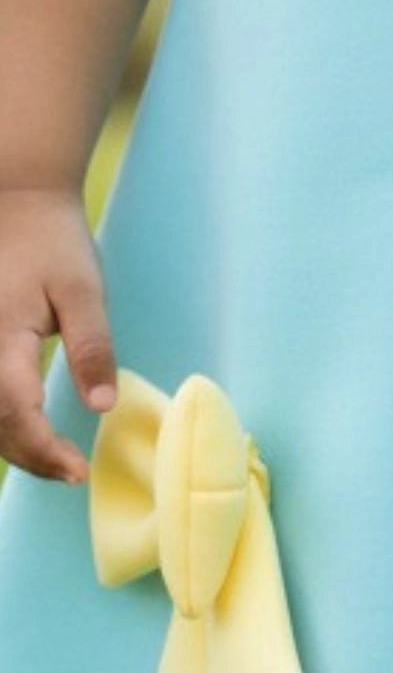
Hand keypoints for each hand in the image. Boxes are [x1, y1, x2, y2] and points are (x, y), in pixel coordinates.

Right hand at [0, 186, 117, 484]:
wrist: (16, 200)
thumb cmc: (53, 241)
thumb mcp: (83, 291)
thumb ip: (92, 348)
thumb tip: (102, 405)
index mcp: (1, 336)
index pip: (15, 411)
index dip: (43, 450)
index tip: (78, 471)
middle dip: (32, 456)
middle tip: (73, 473)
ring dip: (15, 445)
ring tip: (57, 461)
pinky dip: (4, 423)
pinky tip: (31, 434)